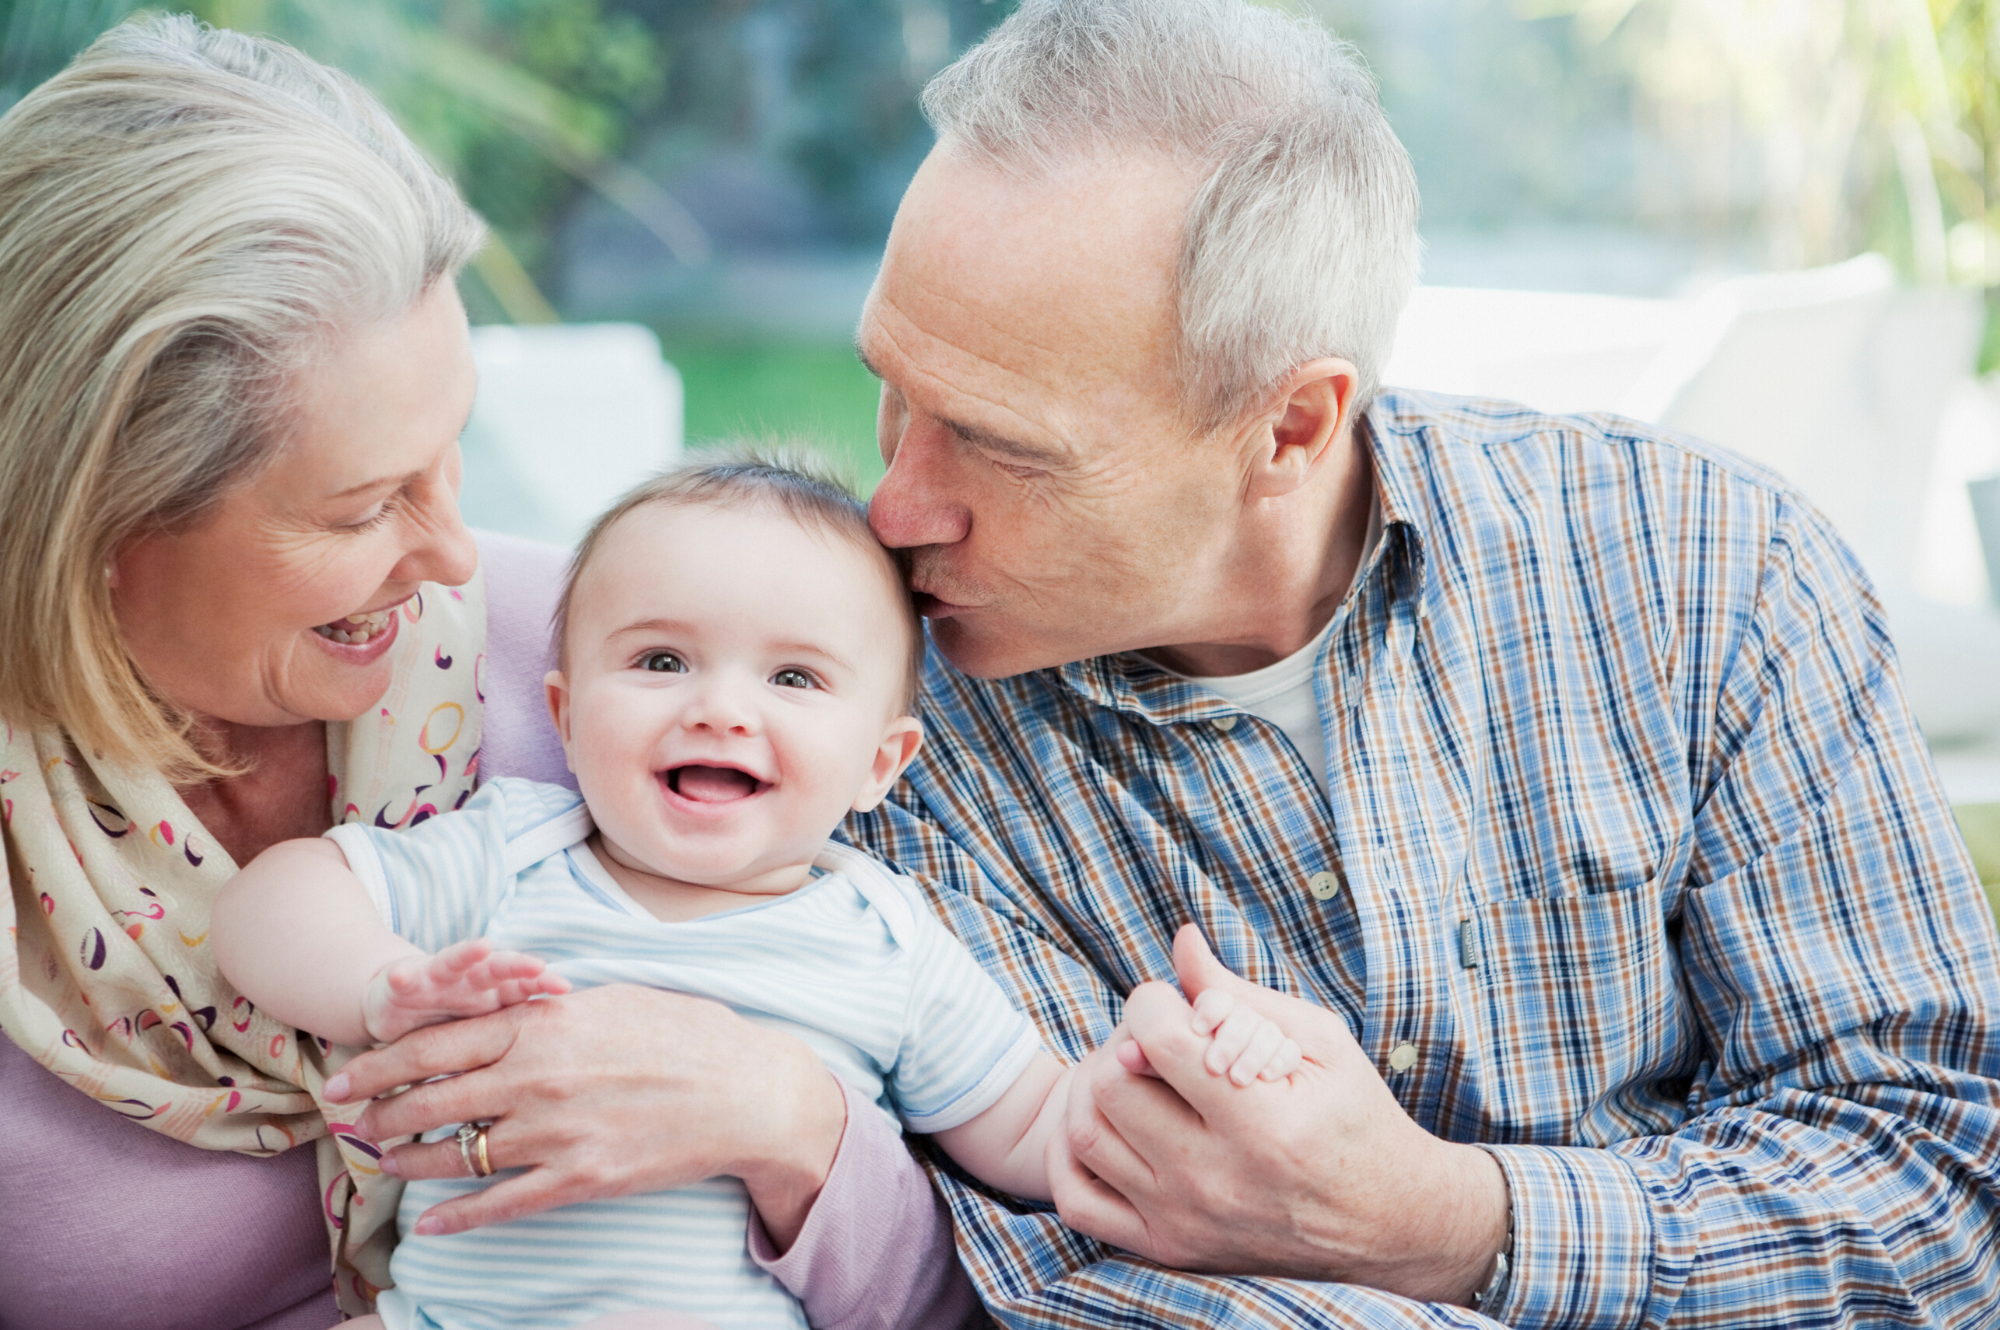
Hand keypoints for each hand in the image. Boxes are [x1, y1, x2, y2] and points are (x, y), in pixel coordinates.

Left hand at [323, 983, 846, 1246]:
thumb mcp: (610, 1001)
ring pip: (458, 1154)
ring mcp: (557, 1132)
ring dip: (410, 1163)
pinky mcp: (581, 1178)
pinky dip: (459, 1217)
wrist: (744, 1092)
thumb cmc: (685, 1036)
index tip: (347, 1077)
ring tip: (383, 1165)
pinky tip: (429, 1224)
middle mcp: (539, 1078)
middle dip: (380, 1114)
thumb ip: (548, 1010)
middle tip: (347, 1125)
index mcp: (543, 1026)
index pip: (438, 1043)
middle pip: (433, 1099)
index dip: (382, 1063)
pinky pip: (503, 1203)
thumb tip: (505, 1010)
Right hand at [361, 939, 570, 1043]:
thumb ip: (516, 1051)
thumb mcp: (488, 1038)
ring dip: (467, 955)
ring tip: (482, 947)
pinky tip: (402, 978)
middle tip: (536, 966)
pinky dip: (402, 977)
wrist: (403, 1001)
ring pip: (455, 962)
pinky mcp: (404, 982)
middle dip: (517, 966)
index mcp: (495, 994)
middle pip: (498, 969)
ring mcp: (437, 978)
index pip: (524, 986)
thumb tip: (556, 1082)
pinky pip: (403, 979)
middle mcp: (470, 980)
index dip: (543, 984)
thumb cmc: (455, 1025)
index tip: (563, 987)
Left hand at [1048, 925, 1508, 1303]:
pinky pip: (1076, 1200)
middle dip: (1124, 1041)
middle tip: (1157, 1040)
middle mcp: (1214, 1179)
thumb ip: (1241, 993)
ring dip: (1097, 1090)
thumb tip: (1180, 940)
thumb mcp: (1319, 1043)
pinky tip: (1108, 1124)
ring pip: (1086, 1135)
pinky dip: (1070, 1155)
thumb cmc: (1355, 1119)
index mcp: (1261, 1123)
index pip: (1157, 1040)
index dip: (1154, 1002)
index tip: (1176, 1005)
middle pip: (1111, 1084)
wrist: (1387, 1223)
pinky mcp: (1168, 1249)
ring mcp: (1185, 1220)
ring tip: (1135, 1077)